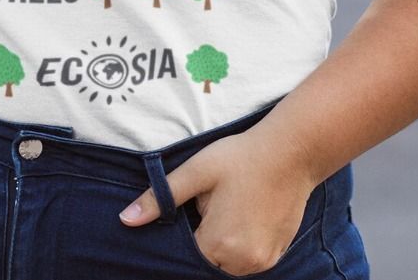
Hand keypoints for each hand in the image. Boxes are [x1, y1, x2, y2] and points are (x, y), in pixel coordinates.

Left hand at [118, 126, 316, 277]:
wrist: (291, 151)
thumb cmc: (241, 157)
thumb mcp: (197, 171)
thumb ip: (161, 197)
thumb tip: (125, 220)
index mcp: (219, 244)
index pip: (186, 256)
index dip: (186, 233)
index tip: (194, 209)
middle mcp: (243, 262)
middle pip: (208, 262)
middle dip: (204, 238)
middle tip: (213, 203)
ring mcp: (263, 261)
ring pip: (228, 264)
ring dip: (223, 244)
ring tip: (231, 205)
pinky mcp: (277, 255)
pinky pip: (249, 260)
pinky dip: (242, 244)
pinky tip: (245, 213)